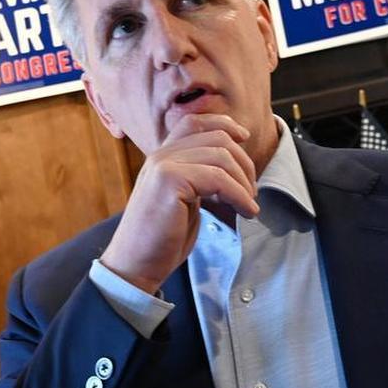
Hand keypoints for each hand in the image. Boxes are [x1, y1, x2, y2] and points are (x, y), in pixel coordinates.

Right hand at [99, 114, 258, 293]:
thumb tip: (231, 168)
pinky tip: (246, 212)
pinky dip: (240, 195)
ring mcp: (163, 165)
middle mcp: (160, 155)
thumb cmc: (162, 239)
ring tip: (249, 205)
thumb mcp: (184, 200)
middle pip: (216, 138)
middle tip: (252, 192)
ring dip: (244, 182)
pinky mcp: (169, 180)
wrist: (135, 265)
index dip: (223, 124)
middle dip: (244, 163)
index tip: (244, 138)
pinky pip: (218, 178)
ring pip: (221, 157)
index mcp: (163, 157)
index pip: (194, 122)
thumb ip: (199, 179)